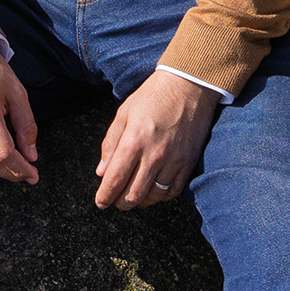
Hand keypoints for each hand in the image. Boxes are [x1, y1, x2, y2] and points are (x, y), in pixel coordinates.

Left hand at [94, 70, 220, 208]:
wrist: (188, 87)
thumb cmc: (151, 97)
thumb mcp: (123, 114)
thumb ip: (111, 144)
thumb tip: (101, 172)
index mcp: (133, 141)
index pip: (115, 179)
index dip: (105, 196)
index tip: (100, 203)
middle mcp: (154, 155)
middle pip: (133, 194)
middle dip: (120, 203)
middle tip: (115, 201)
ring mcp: (174, 161)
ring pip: (153, 196)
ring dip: (140, 201)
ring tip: (133, 197)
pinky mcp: (188, 163)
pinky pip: (173, 191)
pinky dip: (161, 196)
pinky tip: (153, 191)